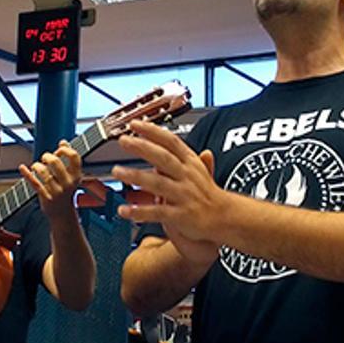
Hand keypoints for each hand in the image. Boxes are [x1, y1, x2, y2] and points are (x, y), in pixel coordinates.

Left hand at [20, 140, 82, 220]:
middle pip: (55, 161)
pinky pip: (34, 182)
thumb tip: (63, 141)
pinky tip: (22, 168)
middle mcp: (68, 183)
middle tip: (45, 159)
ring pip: (43, 171)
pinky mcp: (45, 196)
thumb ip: (67, 159)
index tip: (59, 150)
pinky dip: (26, 173)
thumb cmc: (65, 190)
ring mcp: (57, 190)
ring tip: (36, 167)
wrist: (62, 213)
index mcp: (76, 176)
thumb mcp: (70, 176)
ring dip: (37, 166)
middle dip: (47, 156)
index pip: (74, 156)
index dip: (65, 149)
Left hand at [111, 120, 226, 246]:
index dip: (153, 131)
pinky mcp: (181, 215)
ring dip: (135, 176)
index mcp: (190, 164)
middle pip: (163, 158)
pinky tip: (124, 210)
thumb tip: (181, 143)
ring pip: (157, 183)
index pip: (171, 142)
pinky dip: (139, 212)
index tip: (136, 124)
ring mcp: (184, 195)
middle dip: (142, 147)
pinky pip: (157, 212)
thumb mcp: (201, 171)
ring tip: (117, 172)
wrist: (226, 218)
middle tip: (123, 140)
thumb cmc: (210, 195)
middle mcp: (187, 176)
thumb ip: (188, 157)